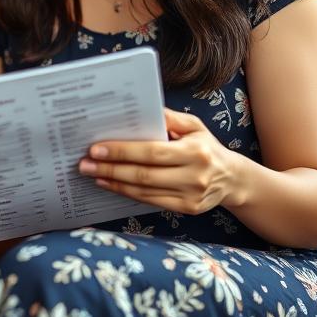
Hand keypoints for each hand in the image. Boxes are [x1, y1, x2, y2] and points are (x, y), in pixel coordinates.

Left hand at [77, 108, 244, 215]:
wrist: (232, 178)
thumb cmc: (206, 146)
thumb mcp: (194, 126)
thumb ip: (168, 117)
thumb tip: (140, 107)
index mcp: (195, 151)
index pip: (152, 152)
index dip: (122, 151)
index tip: (96, 149)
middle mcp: (194, 175)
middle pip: (144, 174)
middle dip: (110, 169)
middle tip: (84, 164)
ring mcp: (191, 196)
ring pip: (144, 191)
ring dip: (114, 183)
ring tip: (92, 174)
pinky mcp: (187, 209)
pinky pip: (150, 202)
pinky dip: (127, 193)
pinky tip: (110, 185)